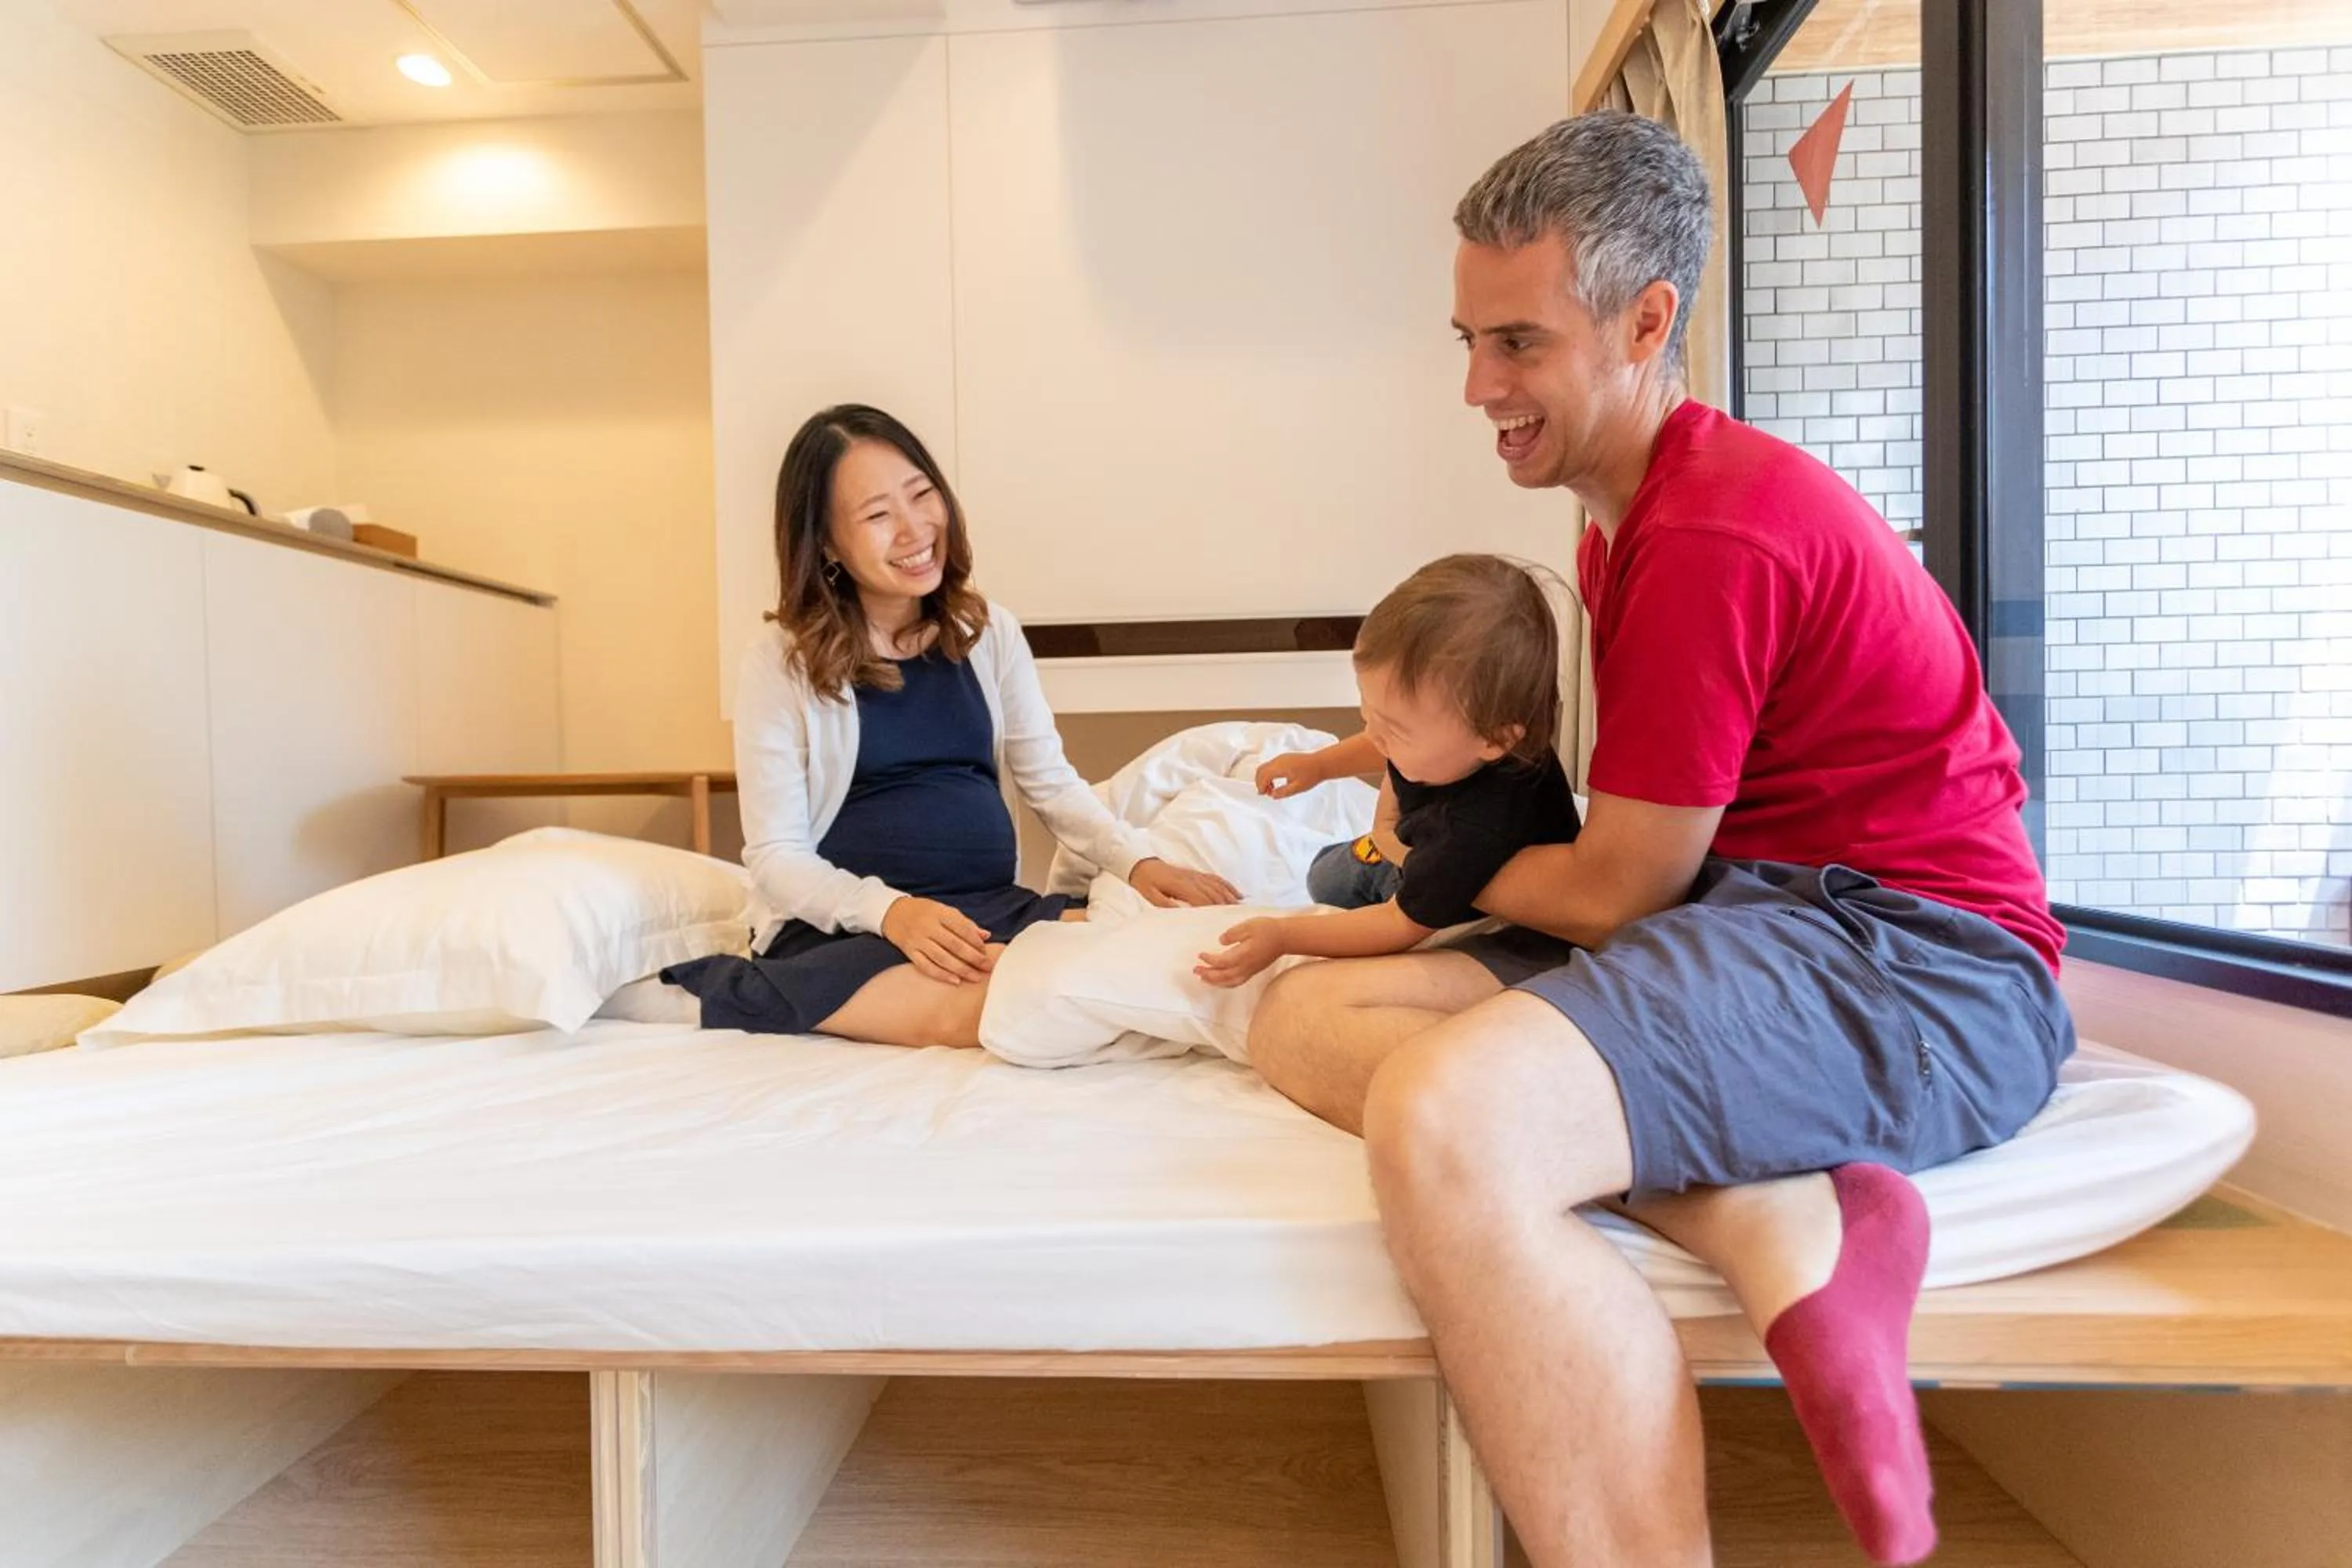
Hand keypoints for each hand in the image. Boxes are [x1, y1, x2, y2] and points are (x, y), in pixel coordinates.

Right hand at [880, 897, 995, 984]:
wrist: (893, 913)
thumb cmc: (924, 911)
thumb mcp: (944, 910)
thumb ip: (964, 923)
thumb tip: (985, 935)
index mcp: (939, 913)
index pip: (962, 928)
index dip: (976, 941)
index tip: (986, 952)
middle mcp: (928, 926)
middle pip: (954, 945)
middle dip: (974, 958)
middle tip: (988, 968)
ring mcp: (917, 939)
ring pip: (942, 957)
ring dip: (961, 969)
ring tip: (975, 977)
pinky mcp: (909, 951)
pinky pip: (925, 965)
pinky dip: (940, 974)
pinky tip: (955, 981)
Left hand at [1129, 857, 1241, 907]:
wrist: (1143, 865)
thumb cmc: (1146, 883)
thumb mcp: (1151, 896)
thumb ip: (1165, 904)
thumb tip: (1181, 913)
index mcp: (1180, 886)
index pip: (1200, 899)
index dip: (1211, 909)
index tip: (1221, 920)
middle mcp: (1191, 879)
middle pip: (1213, 893)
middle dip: (1225, 905)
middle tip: (1237, 918)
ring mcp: (1196, 875)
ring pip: (1217, 886)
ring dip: (1229, 897)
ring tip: (1240, 908)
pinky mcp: (1197, 874)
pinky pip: (1215, 879)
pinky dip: (1227, 886)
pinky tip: (1236, 893)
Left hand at [1195, 918, 1286, 987]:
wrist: (1284, 937)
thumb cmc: (1266, 929)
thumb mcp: (1248, 925)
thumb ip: (1233, 934)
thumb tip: (1221, 941)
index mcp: (1244, 954)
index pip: (1222, 962)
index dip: (1209, 960)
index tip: (1200, 954)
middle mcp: (1246, 966)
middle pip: (1223, 976)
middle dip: (1208, 974)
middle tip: (1195, 970)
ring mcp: (1250, 970)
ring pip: (1229, 982)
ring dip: (1214, 981)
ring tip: (1203, 978)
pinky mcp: (1253, 971)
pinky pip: (1237, 982)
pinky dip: (1225, 984)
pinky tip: (1219, 981)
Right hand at [1254, 751, 1324, 798]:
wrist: (1321, 763)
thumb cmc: (1311, 774)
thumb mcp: (1298, 788)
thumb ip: (1283, 792)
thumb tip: (1272, 795)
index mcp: (1281, 767)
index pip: (1263, 776)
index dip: (1261, 786)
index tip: (1263, 794)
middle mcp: (1279, 760)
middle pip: (1261, 770)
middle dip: (1259, 782)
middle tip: (1264, 793)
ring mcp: (1281, 758)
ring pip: (1265, 767)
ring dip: (1264, 778)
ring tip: (1271, 789)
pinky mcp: (1284, 758)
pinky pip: (1270, 765)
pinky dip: (1268, 774)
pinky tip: (1275, 782)